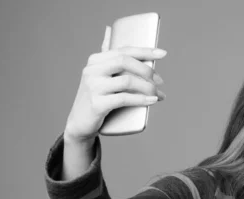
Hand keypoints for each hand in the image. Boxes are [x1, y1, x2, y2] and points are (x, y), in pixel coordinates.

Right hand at [63, 26, 166, 143]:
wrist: (80, 124)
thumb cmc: (95, 98)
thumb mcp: (98, 74)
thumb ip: (105, 55)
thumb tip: (109, 29)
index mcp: (95, 60)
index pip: (124, 51)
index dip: (145, 51)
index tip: (163, 54)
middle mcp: (92, 70)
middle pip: (125, 62)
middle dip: (147, 70)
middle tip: (160, 81)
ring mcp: (93, 87)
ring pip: (127, 81)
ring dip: (148, 87)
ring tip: (159, 94)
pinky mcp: (97, 104)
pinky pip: (124, 98)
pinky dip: (141, 99)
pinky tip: (152, 100)